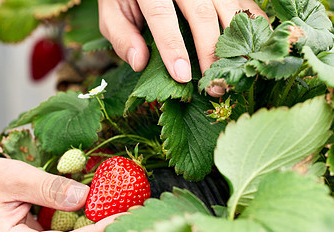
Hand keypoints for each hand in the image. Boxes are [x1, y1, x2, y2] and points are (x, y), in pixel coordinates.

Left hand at [98, 0, 267, 96]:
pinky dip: (253, 23)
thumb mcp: (113, 10)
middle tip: (215, 86)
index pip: (162, 17)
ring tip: (238, 72)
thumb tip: (139, 63)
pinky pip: (244, 1)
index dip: (174, 48)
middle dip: (211, 52)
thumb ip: (121, 34)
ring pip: (229, 6)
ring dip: (236, 42)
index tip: (183, 77)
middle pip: (202, 14)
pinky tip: (256, 46)